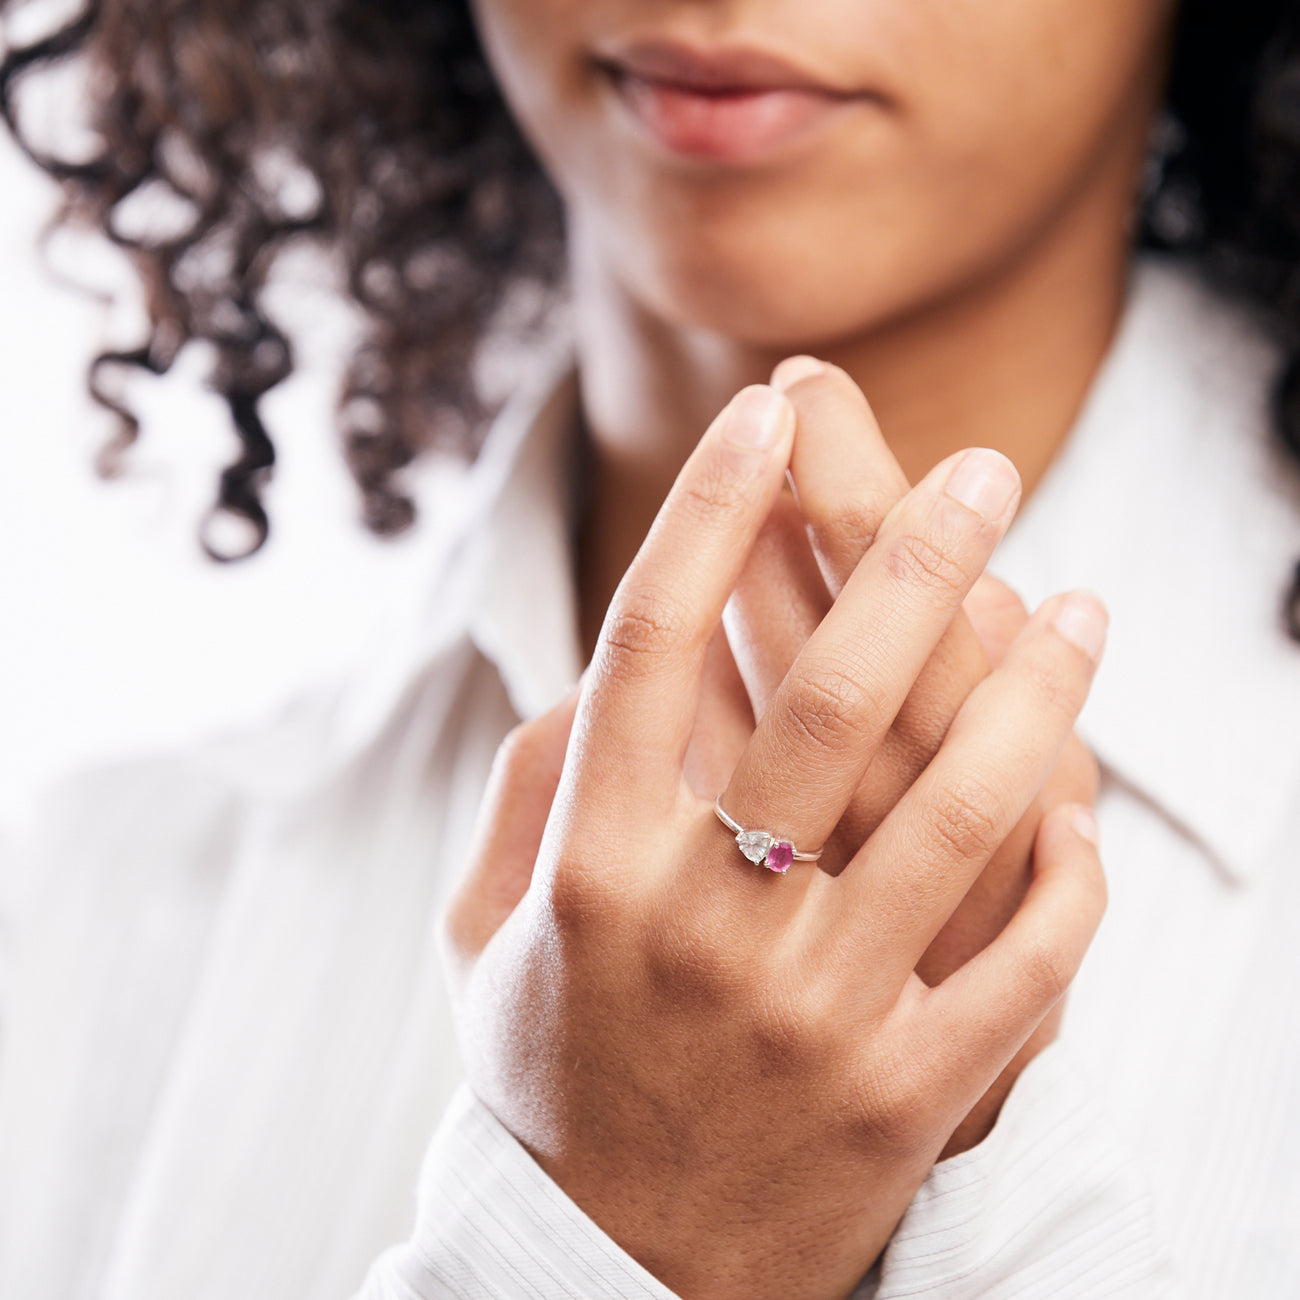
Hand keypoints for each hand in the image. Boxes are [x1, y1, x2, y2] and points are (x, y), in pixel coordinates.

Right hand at [443, 383, 1106, 1299]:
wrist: (602, 1278)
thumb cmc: (549, 1066)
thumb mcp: (486, 929)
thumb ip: (530, 784)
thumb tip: (600, 669)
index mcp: (591, 865)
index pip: (651, 642)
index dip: (709, 509)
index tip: (766, 409)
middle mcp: (700, 924)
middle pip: (833, 699)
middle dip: (918, 559)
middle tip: (986, 470)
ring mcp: (812, 1015)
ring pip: (964, 812)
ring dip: (1039, 692)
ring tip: (1085, 608)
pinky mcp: (902, 1099)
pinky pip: (1030, 962)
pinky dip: (1074, 872)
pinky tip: (1086, 806)